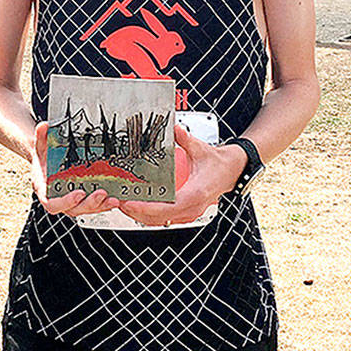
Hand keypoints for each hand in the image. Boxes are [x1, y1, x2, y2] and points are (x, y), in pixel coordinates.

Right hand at [29, 121, 121, 216]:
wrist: (47, 163)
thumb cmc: (43, 159)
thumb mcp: (40, 147)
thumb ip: (40, 137)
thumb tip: (43, 126)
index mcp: (46, 192)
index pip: (53, 204)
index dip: (66, 202)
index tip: (79, 193)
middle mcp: (59, 200)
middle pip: (74, 210)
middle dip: (90, 204)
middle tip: (102, 194)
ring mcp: (72, 203)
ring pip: (86, 210)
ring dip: (101, 206)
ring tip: (114, 200)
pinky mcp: (82, 201)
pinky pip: (94, 207)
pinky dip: (104, 205)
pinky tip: (115, 200)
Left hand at [117, 126, 243, 226]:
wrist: (232, 172)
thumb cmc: (218, 164)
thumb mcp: (201, 149)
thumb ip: (186, 139)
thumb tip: (175, 129)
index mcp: (195, 194)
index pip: (167, 207)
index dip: (146, 207)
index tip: (130, 203)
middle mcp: (192, 208)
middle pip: (159, 218)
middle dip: (136, 212)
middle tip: (119, 201)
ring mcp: (189, 213)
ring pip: (161, 221)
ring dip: (141, 215)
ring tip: (123, 204)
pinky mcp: (186, 213)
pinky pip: (165, 219)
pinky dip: (149, 215)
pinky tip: (137, 207)